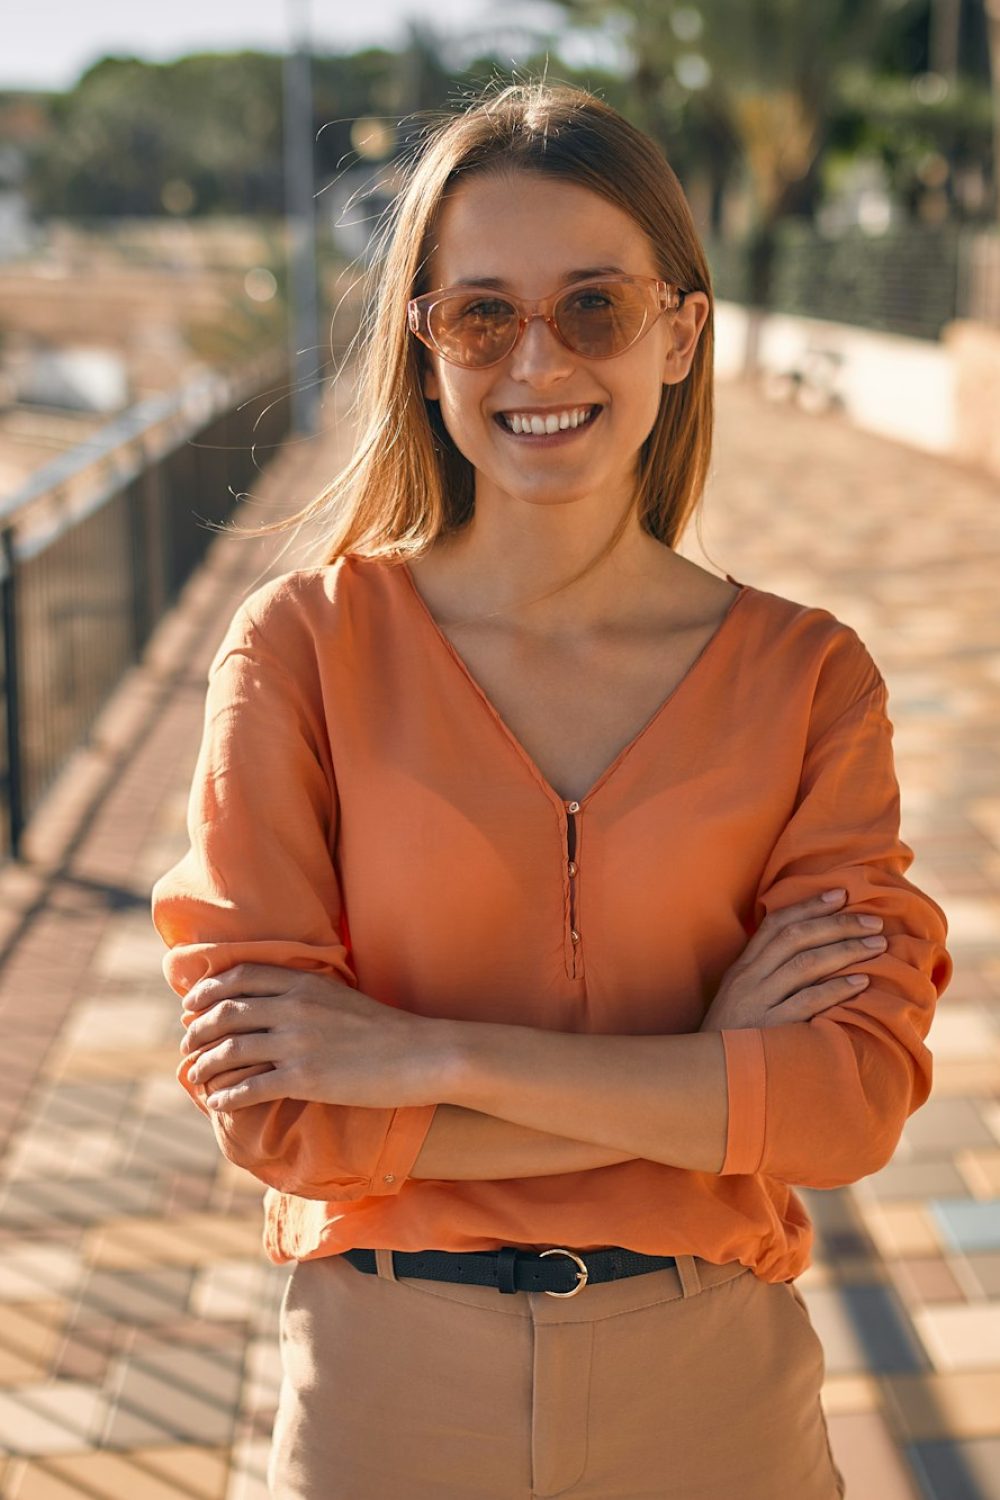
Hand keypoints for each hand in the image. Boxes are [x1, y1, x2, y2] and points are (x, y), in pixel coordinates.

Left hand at [178, 964, 448, 1111]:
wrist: (421, 1054)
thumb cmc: (384, 1029)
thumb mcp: (339, 995)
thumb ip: (305, 993)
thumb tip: (273, 1002)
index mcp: (302, 981)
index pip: (237, 977)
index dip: (206, 991)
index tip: (191, 1006)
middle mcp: (293, 1006)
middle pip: (225, 1013)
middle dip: (197, 1031)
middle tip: (187, 1046)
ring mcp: (298, 1042)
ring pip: (230, 1050)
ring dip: (204, 1066)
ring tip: (196, 1077)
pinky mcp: (306, 1078)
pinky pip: (250, 1087)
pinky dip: (226, 1096)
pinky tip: (218, 1103)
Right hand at [699, 890, 885, 1032]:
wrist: (707, 1076)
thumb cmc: (732, 1036)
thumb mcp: (740, 998)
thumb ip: (766, 974)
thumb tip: (807, 951)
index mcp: (743, 967)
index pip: (776, 924)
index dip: (809, 905)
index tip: (841, 894)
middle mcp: (748, 979)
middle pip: (796, 938)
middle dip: (837, 924)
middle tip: (873, 922)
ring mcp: (758, 1003)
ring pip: (805, 965)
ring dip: (845, 950)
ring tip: (877, 945)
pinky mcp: (770, 1029)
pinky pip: (808, 1002)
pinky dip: (836, 989)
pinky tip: (862, 982)